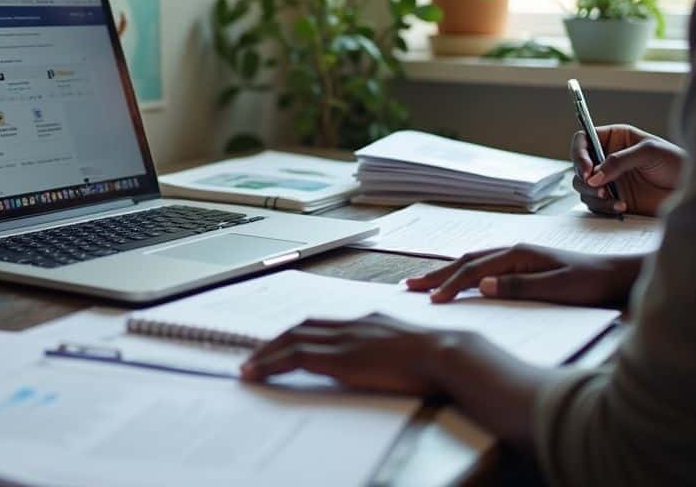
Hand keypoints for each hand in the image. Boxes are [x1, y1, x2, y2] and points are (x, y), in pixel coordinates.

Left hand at [240, 313, 465, 395]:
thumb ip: (391, 350)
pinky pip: (294, 357)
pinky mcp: (339, 357)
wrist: (446, 355)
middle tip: (257, 355)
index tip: (284, 344)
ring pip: (292, 340)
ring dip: (266, 353)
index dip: (300, 334)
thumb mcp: (409, 349)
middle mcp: (352, 324)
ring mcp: (344, 339)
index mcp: (368, 321)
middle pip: (302, 327)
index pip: (323, 324)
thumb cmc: (438, 358)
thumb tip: (386, 361)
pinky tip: (255, 374)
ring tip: (249, 368)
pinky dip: (270, 363)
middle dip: (276, 341)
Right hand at [405, 245, 645, 306]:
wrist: (617, 276)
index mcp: (519, 254)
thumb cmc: (591, 284)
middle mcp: (515, 250)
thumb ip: (519, 286)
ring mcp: (519, 256)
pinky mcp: (524, 264)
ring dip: (447, 271)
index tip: (430, 301)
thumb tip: (481, 286)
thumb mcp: (558, 288)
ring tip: (425, 282)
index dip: (450, 285)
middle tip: (409, 286)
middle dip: (437, 273)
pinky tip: (460, 280)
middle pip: (466, 260)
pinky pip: (486, 265)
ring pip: (474, 261)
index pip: (474, 270)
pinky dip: (465, 272)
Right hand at [571, 124, 684, 216]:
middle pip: (578, 165)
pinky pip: (595, 204)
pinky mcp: (614, 199)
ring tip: (613, 198)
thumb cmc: (676, 164)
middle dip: (584, 178)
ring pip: (583, 186)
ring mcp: (610, 180)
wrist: (690, 191)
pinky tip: (622, 207)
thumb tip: (594, 176)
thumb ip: (619, 160)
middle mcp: (608, 158)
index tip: (587, 169)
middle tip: (598, 187)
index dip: (579, 153)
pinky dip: (604, 207)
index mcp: (616, 139)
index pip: (583, 140)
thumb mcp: (649, 152)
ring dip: (593, 194)